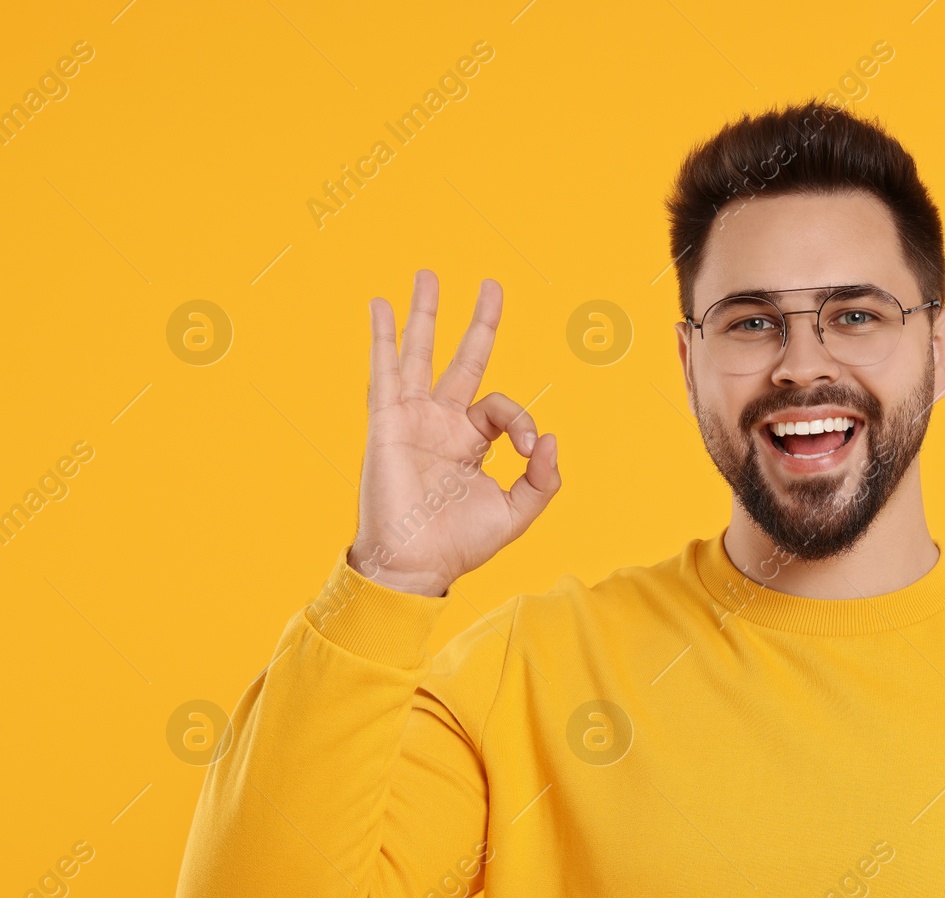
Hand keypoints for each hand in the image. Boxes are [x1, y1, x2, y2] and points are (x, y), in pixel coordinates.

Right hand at [349, 270, 559, 596]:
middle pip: (464, 359)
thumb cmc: (461, 543)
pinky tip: (379, 305)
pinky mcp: (388, 421)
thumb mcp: (517, 511)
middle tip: (491, 285)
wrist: (416, 562)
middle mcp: (443, 423)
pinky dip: (382, 336)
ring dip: (425, 314)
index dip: (522, 420)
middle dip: (478, 323)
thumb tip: (551, 438)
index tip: (530, 447)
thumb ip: (543, 479)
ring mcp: (413, 417)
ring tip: (429, 274)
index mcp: (472, 441)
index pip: (503, 408)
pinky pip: (384, 370)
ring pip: (422, 353)